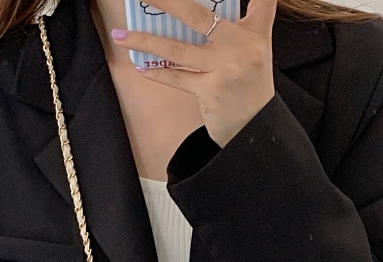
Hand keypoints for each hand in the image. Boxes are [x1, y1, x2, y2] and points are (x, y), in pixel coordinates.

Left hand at [110, 0, 276, 147]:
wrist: (256, 128)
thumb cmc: (252, 84)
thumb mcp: (260, 46)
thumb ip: (257, 14)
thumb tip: (238, 0)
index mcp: (253, 34)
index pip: (244, 2)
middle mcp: (240, 49)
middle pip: (196, 16)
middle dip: (165, 2)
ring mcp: (223, 71)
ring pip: (178, 50)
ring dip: (146, 41)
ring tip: (121, 36)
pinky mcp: (209, 92)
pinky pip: (177, 78)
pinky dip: (157, 73)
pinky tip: (140, 66)